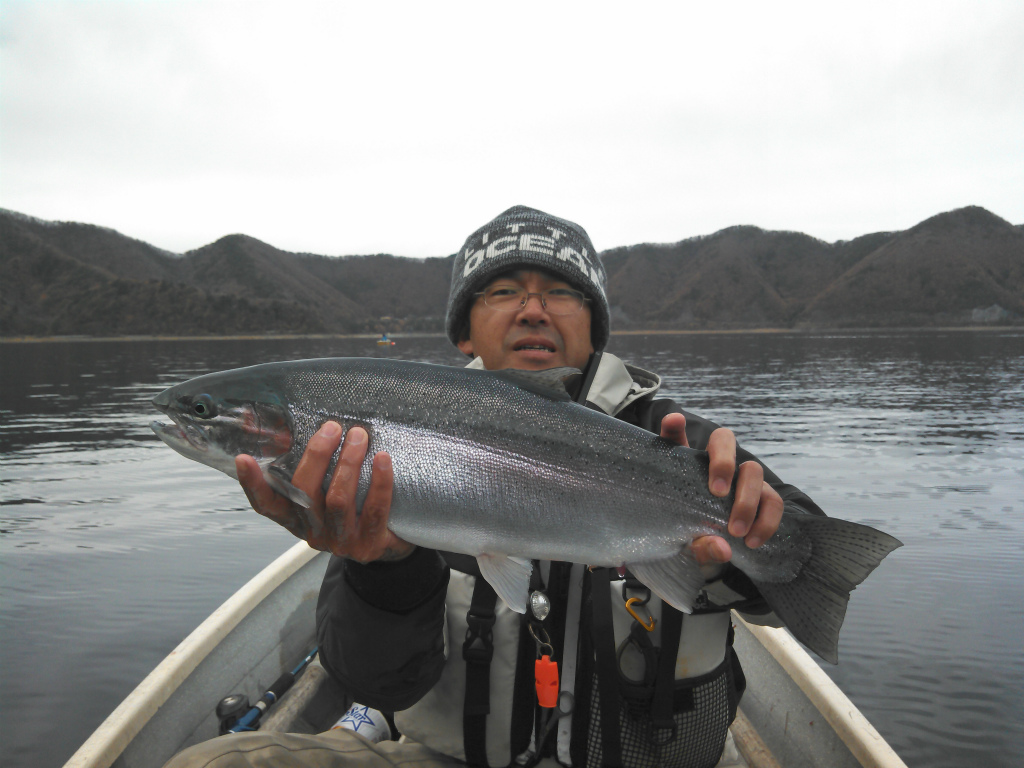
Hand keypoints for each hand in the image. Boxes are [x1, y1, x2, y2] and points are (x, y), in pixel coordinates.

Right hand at [235, 421, 414, 561]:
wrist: (389, 542)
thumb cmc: (355, 510)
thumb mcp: (328, 491)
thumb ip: (313, 467)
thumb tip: (289, 429)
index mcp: (296, 518)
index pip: (266, 504)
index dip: (252, 484)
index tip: (243, 458)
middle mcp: (313, 533)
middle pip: (304, 493)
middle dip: (318, 455)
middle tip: (332, 428)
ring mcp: (341, 542)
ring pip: (338, 500)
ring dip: (348, 463)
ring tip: (359, 436)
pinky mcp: (370, 545)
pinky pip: (373, 509)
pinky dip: (379, 482)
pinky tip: (382, 459)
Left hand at [659, 413, 783, 566]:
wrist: (708, 548)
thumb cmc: (688, 533)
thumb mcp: (684, 540)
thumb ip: (696, 544)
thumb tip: (722, 548)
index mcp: (685, 466)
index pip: (676, 436)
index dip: (675, 427)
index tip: (675, 422)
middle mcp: (716, 463)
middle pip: (724, 440)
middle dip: (724, 462)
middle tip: (717, 493)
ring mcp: (742, 477)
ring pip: (754, 470)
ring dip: (748, 500)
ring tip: (736, 532)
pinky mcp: (763, 496)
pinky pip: (773, 501)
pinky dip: (767, 521)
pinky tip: (753, 541)